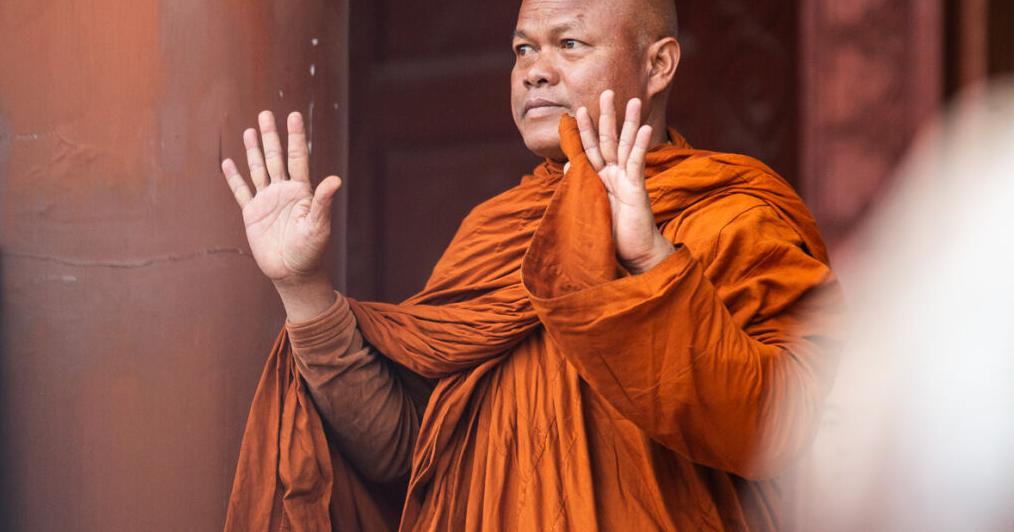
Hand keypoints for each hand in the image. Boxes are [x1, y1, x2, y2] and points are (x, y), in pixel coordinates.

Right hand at [221, 110, 339, 321]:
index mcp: (302, 192)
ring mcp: (267, 201)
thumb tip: (335, 179)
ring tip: (250, 131)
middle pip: (276, 158)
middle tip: (266, 114)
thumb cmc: (311, 250)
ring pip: (259, 170)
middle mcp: (284, 192)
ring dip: (254, 151)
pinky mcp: (252, 214)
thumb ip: (323, 201)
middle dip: (271, 136)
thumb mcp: (319, 225)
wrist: (293, 272)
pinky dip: (234, 178)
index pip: (297, 158)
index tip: (292, 116)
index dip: (295, 137)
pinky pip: (241, 192)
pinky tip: (229, 163)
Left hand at [576, 90, 673, 273]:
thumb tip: (568, 163)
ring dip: (629, 122)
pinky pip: (637, 164)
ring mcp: (626, 179)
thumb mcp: (587, 207)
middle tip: (606, 91)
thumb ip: (578, 184)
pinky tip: (646, 128)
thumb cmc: (610, 234)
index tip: (577, 110)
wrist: (633, 254)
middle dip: (606, 115)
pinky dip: (641, 146)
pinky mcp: (637, 188)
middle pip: (608, 139)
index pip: (589, 149)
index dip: (583, 130)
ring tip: (633, 101)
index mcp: (599, 178)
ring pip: (626, 145)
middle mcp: (613, 174)